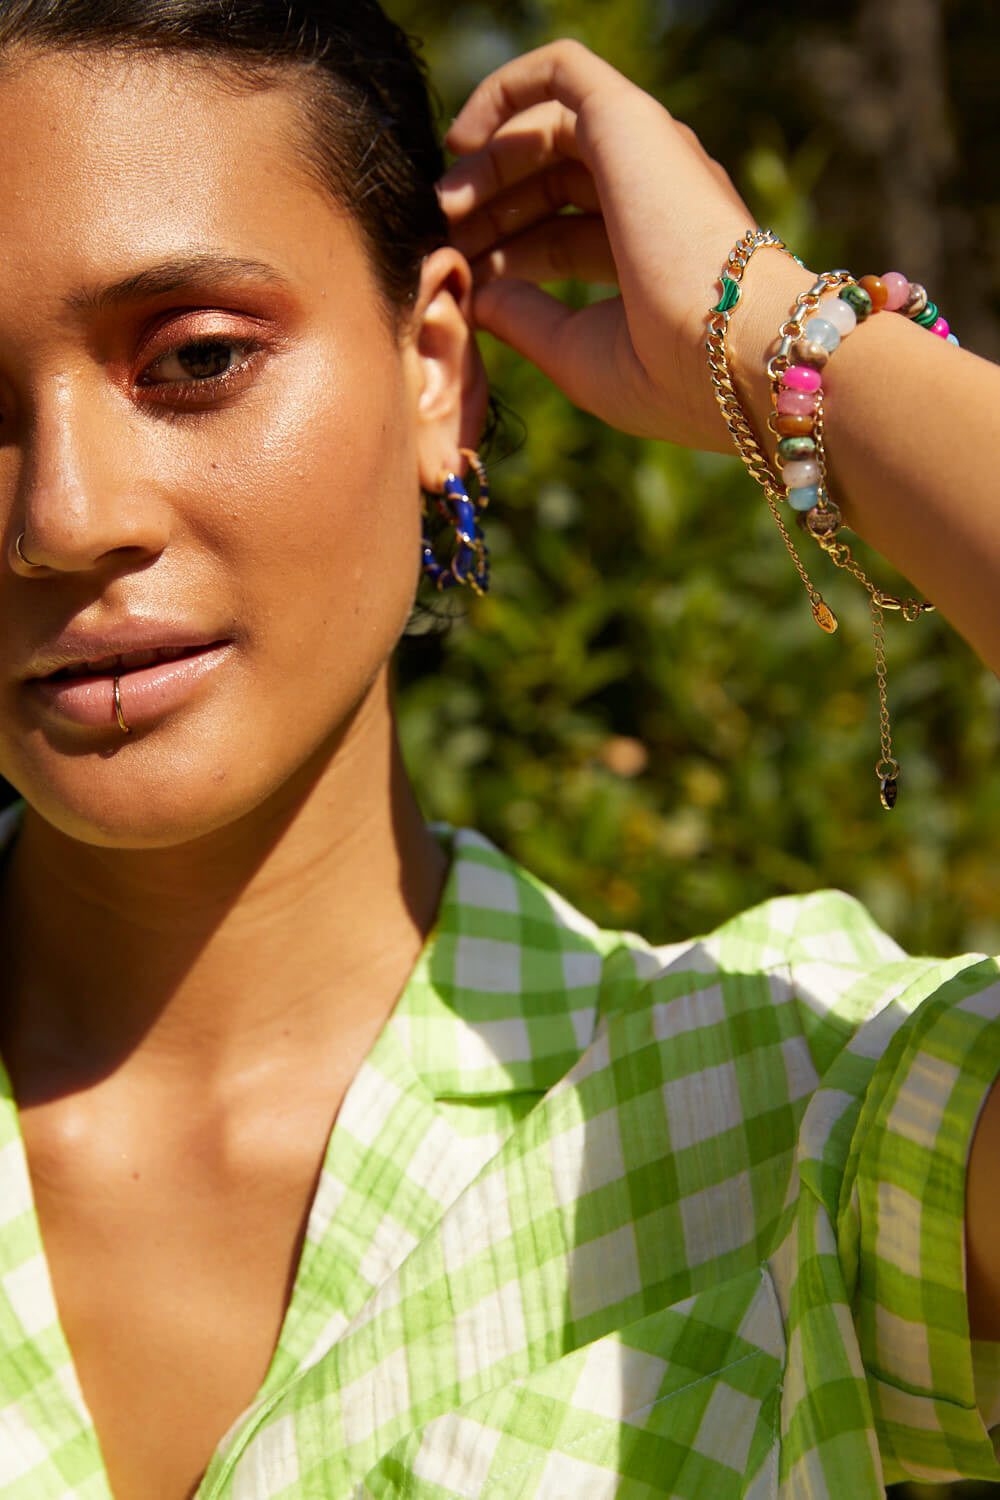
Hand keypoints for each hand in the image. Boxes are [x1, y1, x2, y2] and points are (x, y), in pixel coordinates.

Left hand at [439, 40, 761, 451]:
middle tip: (441, 238)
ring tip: (444, 205)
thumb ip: (525, 319)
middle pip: (550, 182)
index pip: (560, 238)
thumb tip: (476, 292)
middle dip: (488, 208)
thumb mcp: (576, 355)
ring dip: (487, 163)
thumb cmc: (668, 375)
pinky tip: (463, 141)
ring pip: (549, 128)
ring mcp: (645, 153)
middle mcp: (654, 196)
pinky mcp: (628, 120)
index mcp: (650, 257)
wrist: (731, 354)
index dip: (502, 254)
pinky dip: (505, 91)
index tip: (461, 282)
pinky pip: (559, 72)